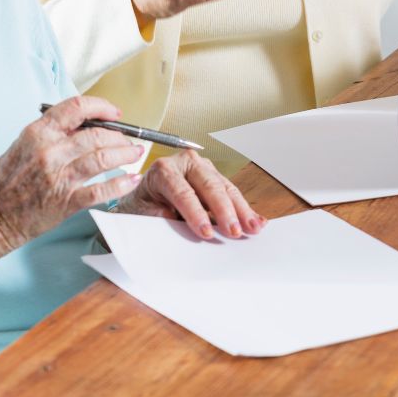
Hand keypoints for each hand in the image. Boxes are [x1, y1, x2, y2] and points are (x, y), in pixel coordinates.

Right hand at [0, 96, 144, 260]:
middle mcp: (49, 151)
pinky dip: (120, 184)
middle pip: (97, 134)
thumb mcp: (23, 145)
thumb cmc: (3, 183)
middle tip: (129, 140)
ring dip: (125, 154)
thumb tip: (86, 125)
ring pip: (103, 158)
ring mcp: (58, 177)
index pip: (77, 107)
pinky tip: (131, 180)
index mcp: (38, 133)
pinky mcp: (65, 202)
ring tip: (135, 153)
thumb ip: (53, 133)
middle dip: (120, 136)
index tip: (115, 113)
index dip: (102, 107)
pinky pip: (100, 190)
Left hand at [113, 150, 266, 239]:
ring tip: (252, 227)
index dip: (195, 213)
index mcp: (163, 170)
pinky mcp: (214, 176)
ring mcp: (202, 168)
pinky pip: (231, 191)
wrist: (142, 199)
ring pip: (225, 187)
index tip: (205, 232)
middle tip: (234, 231)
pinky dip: (244, 207)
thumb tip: (175, 221)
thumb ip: (157, 216)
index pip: (183, 192)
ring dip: (240, 209)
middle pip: (209, 186)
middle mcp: (185, 163)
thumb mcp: (141, 212)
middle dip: (224, 210)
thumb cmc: (141, 205)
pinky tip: (256, 220)